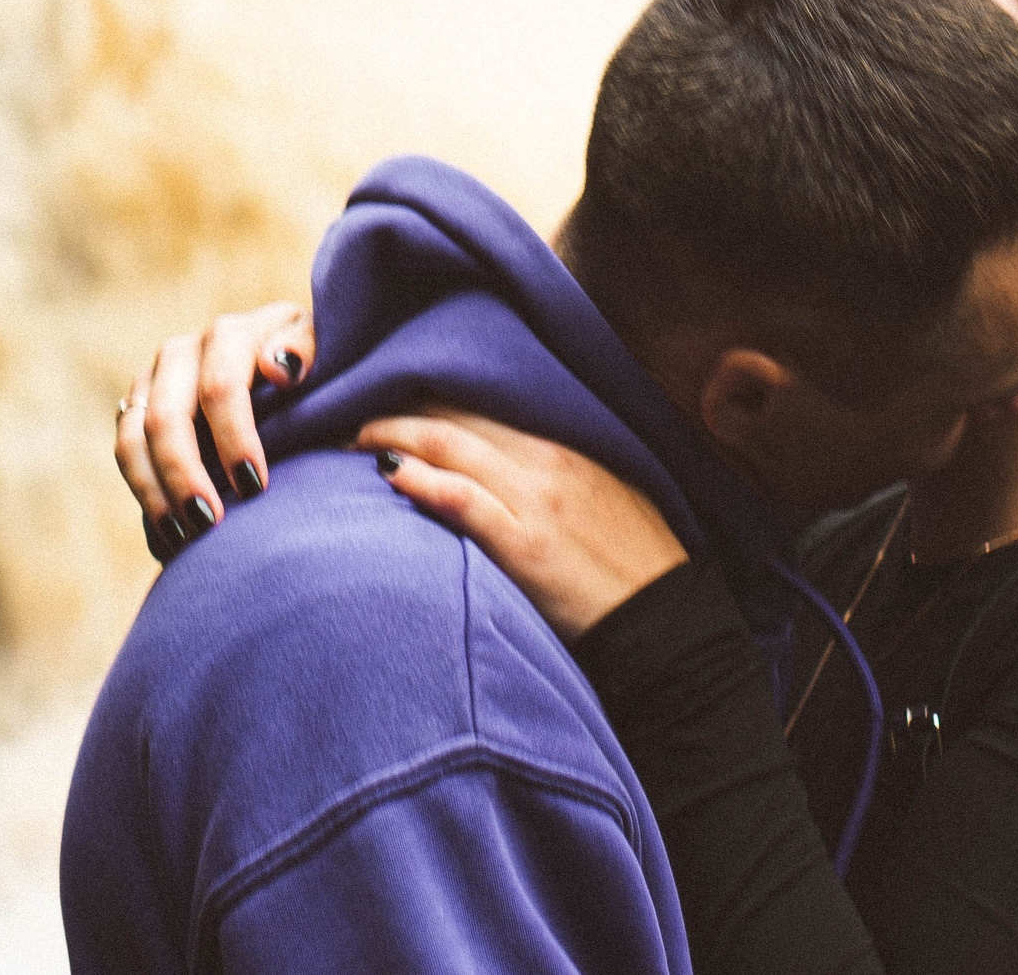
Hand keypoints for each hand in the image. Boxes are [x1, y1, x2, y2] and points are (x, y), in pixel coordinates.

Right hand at [116, 301, 314, 558]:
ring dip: (155, 492)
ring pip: (133, 439)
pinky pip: (126, 454)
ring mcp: (153, 380)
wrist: (282, 362)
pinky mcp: (137, 408)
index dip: (234, 438)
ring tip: (185, 537)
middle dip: (184, 474)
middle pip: (166, 418)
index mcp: (230, 335)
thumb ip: (307, 349)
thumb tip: (281, 368)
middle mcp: (182, 352)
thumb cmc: (311, 362)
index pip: (220, 387)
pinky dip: (144, 494)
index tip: (256, 485)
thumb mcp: (322, 346)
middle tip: (209, 523)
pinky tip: (169, 532)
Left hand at [355, 410, 687, 640]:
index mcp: (564, 446)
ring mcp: (536, 499)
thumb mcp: (601, 497)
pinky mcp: (526, 544)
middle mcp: (547, 460)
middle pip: (456, 414)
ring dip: (393, 437)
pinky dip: (423, 480)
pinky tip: (389, 473)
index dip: (427, 396)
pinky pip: (463, 499)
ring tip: (351, 442)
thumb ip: (553, 474)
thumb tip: (497, 469)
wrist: (668, 621)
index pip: (480, 402)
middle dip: (396, 410)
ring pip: (451, 446)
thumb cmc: (633, 565)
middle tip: (350, 417)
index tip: (388, 400)